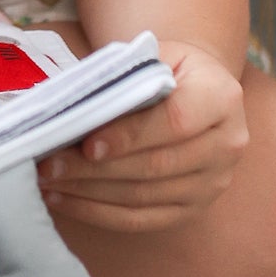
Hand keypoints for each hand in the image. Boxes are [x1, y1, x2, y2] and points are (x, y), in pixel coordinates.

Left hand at [37, 41, 248, 231]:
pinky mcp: (194, 209)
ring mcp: (213, 183)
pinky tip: (64, 200)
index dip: (129, 136)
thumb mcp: (152, 57)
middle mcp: (227, 145)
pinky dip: (98, 213)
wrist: (196, 88)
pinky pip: (141, 219)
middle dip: (95, 169)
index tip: (87, 144)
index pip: (175, 122)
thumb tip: (69, 111)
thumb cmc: (165, 69)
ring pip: (145, 196)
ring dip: (89, 193)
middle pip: (156, 165)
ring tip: (47, 182)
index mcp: (221, 97)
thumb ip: (121, 81)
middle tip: (49, 164)